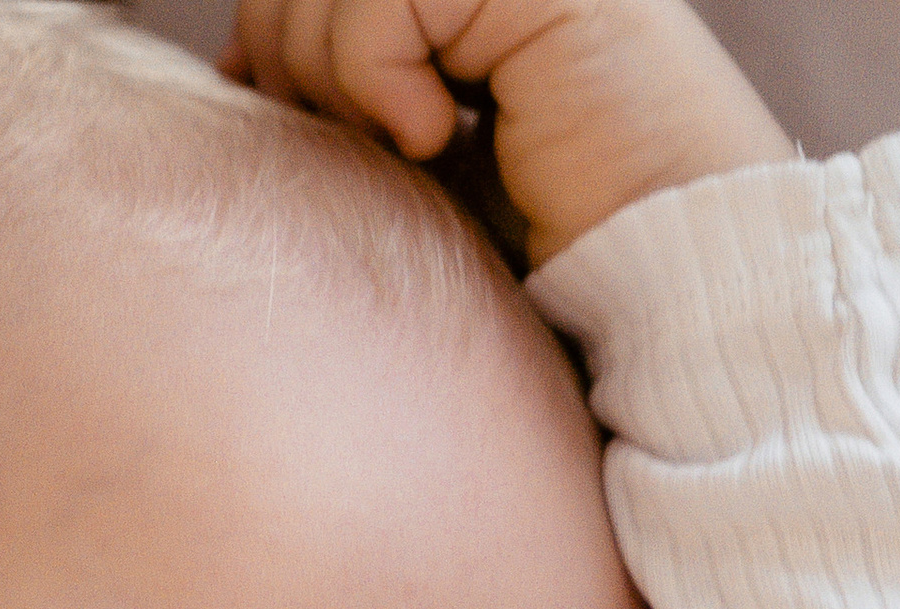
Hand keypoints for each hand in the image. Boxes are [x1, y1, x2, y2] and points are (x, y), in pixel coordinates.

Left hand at [227, 0, 793, 256]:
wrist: (662, 277)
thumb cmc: (549, 248)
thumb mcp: (416, 162)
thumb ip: (343, 89)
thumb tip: (237, 62)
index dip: (278, 41)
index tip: (321, 127)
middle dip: (295, 57)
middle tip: (369, 144)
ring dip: (336, 76)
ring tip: (410, 146)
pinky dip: (377, 76)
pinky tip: (439, 134)